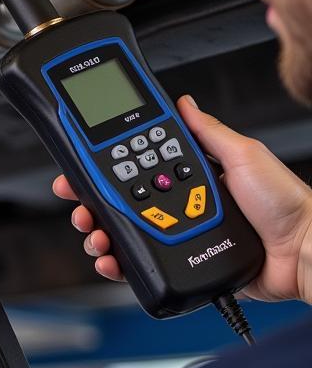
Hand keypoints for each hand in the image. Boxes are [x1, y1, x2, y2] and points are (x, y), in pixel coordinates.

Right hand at [53, 95, 311, 304]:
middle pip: (120, 202)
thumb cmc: (286, 204)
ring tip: (95, 233)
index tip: (81, 166)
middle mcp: (181, 205)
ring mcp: (179, 235)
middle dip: (91, 203)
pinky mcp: (182, 264)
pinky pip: (142, 264)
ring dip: (100, 233)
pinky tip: (111, 259)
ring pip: (124, 234)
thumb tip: (184, 103)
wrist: (303, 253)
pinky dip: (119, 263)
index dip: (105, 167)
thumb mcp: (245, 155)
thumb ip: (210, 131)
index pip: (136, 167)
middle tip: (78, 203)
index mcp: (191, 176)